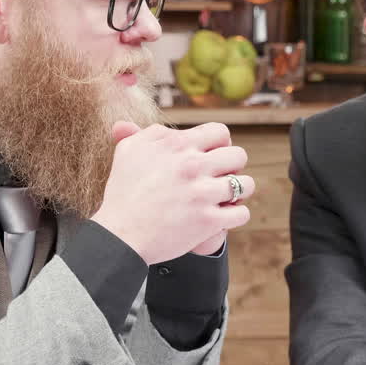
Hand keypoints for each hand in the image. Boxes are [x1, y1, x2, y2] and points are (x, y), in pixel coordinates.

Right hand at [92, 121, 254, 264]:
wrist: (119, 236)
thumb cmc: (123, 194)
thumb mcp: (129, 152)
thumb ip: (149, 133)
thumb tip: (166, 128)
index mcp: (177, 145)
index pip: (220, 131)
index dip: (221, 143)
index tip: (214, 156)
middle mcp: (192, 165)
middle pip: (239, 156)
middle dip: (233, 166)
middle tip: (220, 178)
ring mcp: (202, 194)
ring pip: (246, 185)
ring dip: (239, 191)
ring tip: (226, 197)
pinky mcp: (208, 221)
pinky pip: (241, 213)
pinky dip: (235, 216)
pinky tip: (224, 217)